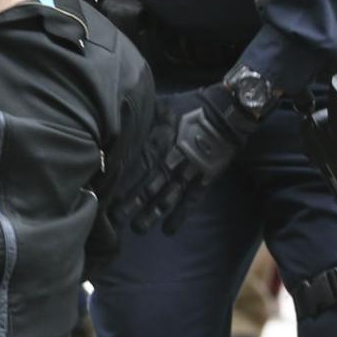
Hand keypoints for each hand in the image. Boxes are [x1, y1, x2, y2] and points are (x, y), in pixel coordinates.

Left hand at [117, 82, 263, 234]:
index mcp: (162, 140)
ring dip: (153, 213)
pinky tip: (169, 231)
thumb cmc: (191, 106)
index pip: (139, 163)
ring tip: (138, 229)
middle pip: (150, 184)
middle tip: (115, 219)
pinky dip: (181, 215)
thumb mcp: (164, 105)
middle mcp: (175, 159)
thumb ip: (144, 115)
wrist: (228, 111)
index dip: (124, 179)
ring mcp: (191, 171)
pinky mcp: (205, 179)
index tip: (108, 192)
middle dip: (132, 203)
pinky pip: (192, 200)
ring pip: (169, 196)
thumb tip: (119, 117)